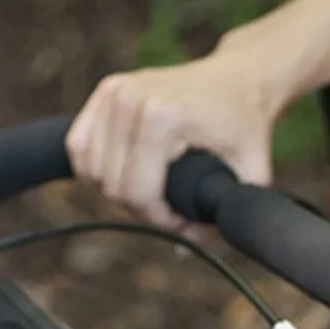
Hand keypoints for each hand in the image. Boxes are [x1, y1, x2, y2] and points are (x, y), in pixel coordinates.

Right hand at [66, 28, 285, 232]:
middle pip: (113, 188)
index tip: (184, 218)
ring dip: (119, 191)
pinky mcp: (104, 92)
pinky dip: (96, 169)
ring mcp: (113, 93)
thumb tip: (183, 250)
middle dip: (142, 208)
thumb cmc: (246, 126)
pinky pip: (79, 149)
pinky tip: (124, 172)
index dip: (160, 220)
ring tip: (152, 187)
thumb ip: (222, 218)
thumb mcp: (250, 176)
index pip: (137, 194)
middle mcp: (129, 100)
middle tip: (172, 205)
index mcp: (161, 117)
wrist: (239, 78)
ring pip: (92, 173)